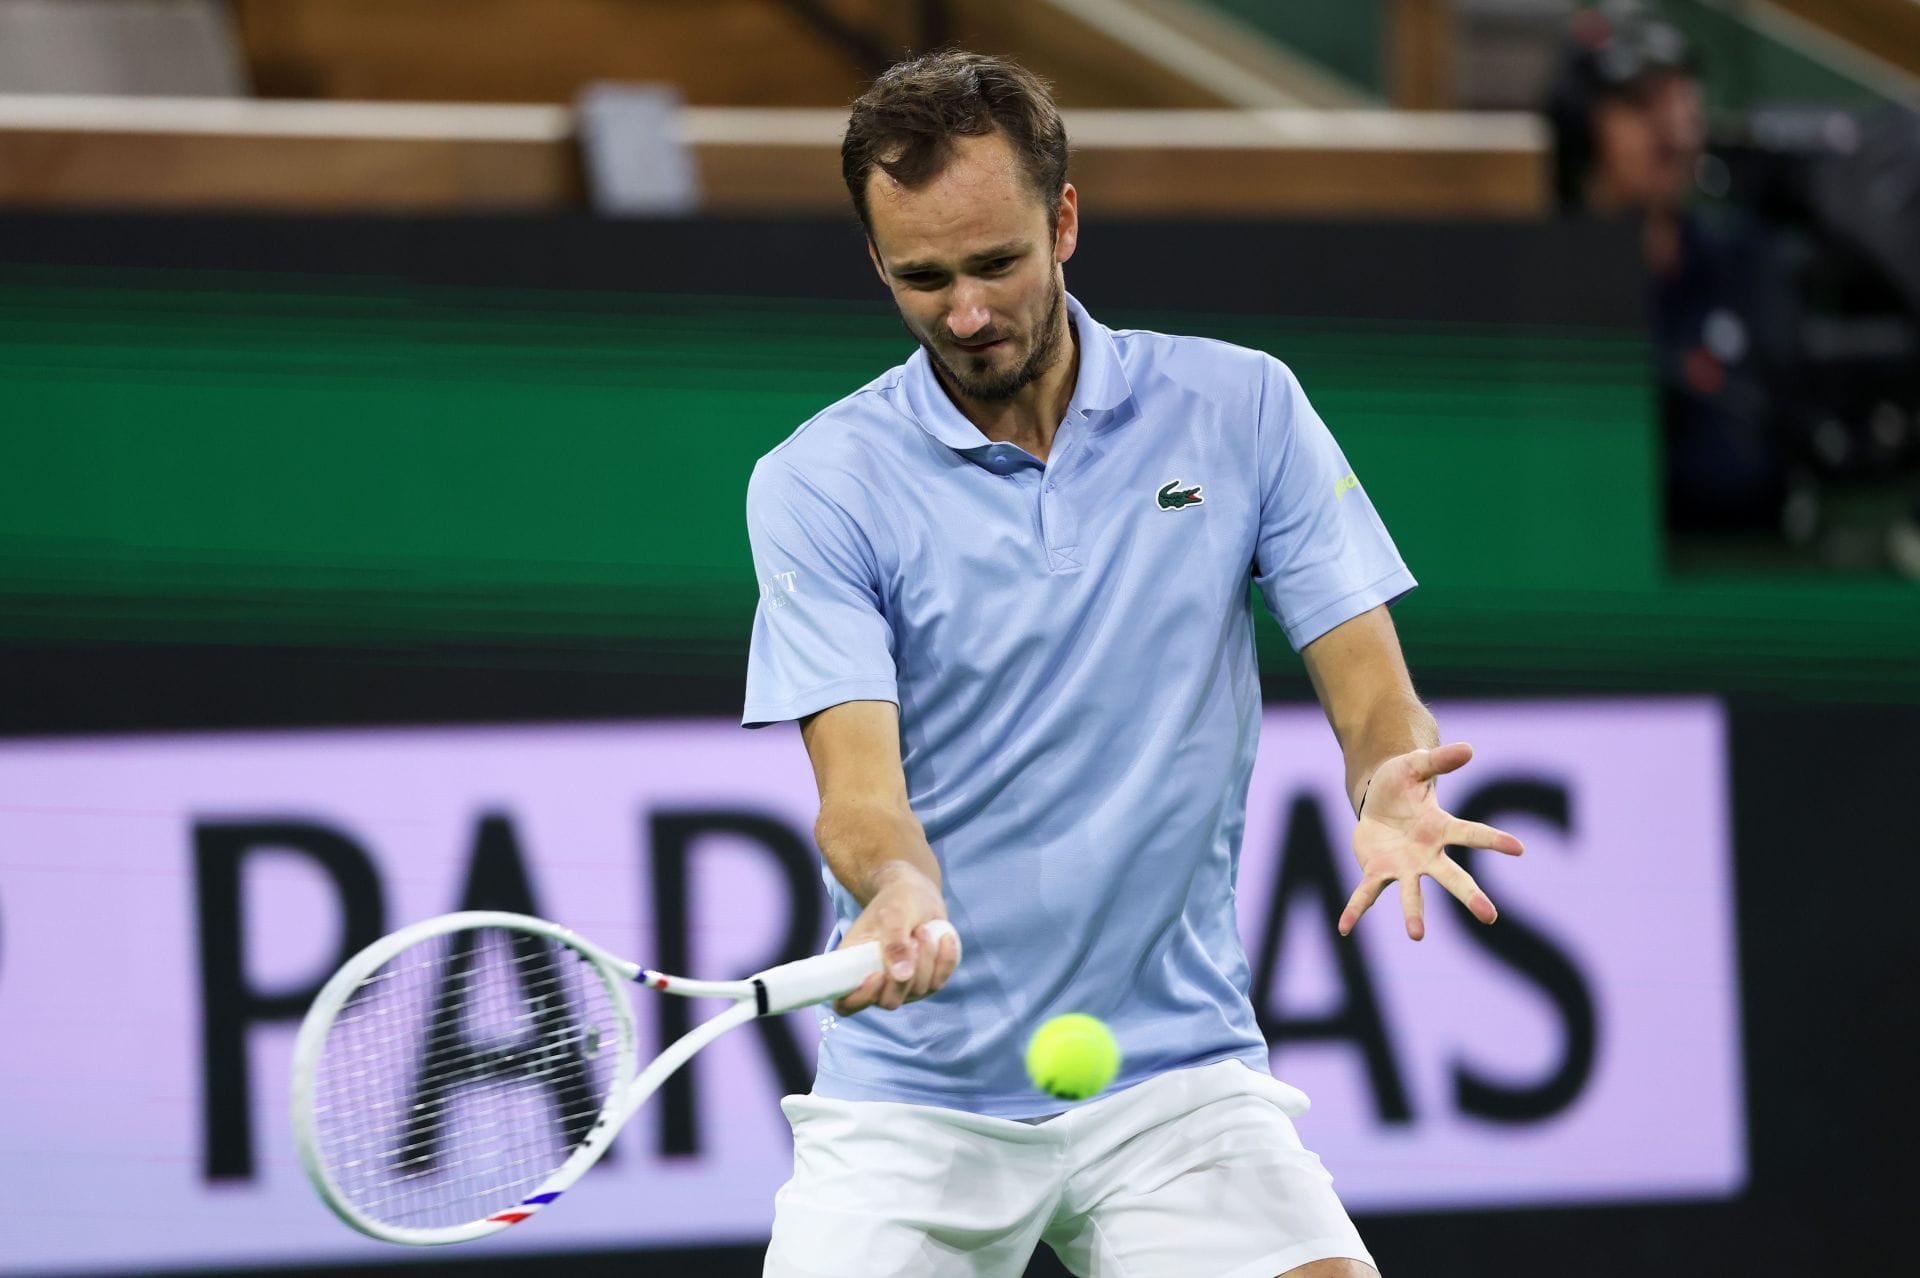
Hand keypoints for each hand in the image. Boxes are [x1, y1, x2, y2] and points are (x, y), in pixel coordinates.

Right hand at [832, 861, 962, 1014]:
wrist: (916, 894)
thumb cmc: (896, 900)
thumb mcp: (894, 913)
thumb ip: (894, 942)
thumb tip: (902, 976)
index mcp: (853, 966)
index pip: (845, 1003)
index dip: (860, 999)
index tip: (877, 975)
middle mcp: (875, 982)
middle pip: (889, 1001)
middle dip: (906, 974)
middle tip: (912, 938)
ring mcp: (902, 985)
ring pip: (918, 991)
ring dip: (926, 958)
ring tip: (922, 929)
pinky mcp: (925, 981)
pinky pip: (939, 982)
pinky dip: (945, 960)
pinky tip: (945, 939)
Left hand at [1339, 742, 1523, 940]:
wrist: (1376, 800)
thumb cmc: (1402, 782)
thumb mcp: (1414, 766)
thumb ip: (1438, 760)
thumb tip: (1469, 749)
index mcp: (1441, 828)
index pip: (1471, 833)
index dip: (1494, 840)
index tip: (1519, 848)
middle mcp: (1427, 854)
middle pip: (1452, 876)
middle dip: (1469, 896)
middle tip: (1490, 916)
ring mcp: (1403, 867)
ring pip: (1411, 893)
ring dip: (1414, 914)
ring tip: (1417, 935)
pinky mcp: (1377, 872)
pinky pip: (1365, 894)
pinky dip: (1355, 911)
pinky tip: (1344, 929)